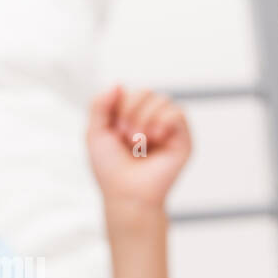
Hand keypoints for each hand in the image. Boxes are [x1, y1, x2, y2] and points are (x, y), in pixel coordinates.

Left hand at [86, 84, 190, 213]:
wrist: (126, 194)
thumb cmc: (110, 170)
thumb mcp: (95, 133)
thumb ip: (99, 104)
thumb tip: (119, 83)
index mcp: (130, 117)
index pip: (129, 91)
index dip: (120, 105)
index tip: (114, 130)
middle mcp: (151, 120)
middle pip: (146, 91)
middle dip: (131, 110)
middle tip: (126, 136)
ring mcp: (167, 129)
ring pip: (162, 99)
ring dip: (145, 118)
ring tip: (138, 142)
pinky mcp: (182, 139)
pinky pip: (178, 113)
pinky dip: (163, 121)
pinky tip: (154, 138)